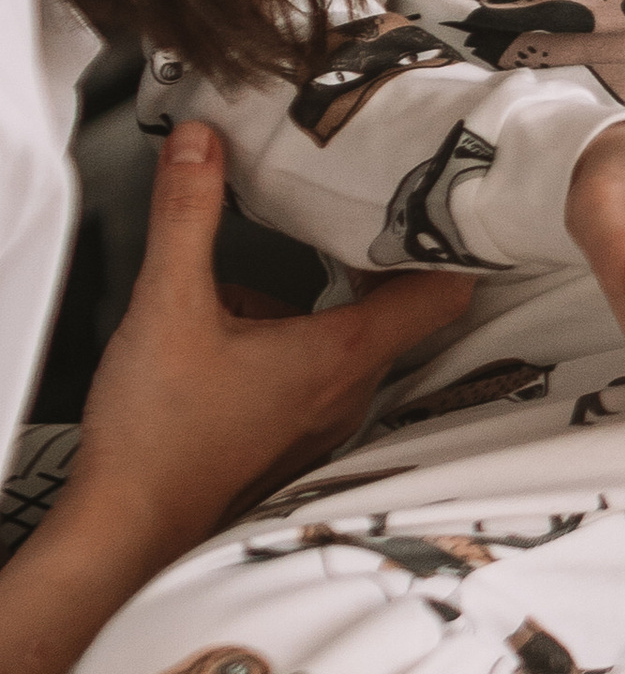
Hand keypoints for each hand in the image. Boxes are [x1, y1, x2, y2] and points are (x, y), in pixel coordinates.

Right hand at [72, 120, 475, 552]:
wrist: (126, 528)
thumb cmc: (157, 439)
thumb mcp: (167, 306)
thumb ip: (187, 216)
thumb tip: (200, 145)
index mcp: (341, 356)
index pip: (442, 293)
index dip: (449, 243)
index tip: (443, 200)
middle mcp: (347, 392)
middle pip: (395, 307)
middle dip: (376, 255)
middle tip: (361, 204)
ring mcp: (321, 418)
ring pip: (344, 336)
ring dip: (319, 296)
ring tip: (280, 256)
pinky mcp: (290, 433)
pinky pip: (310, 368)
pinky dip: (285, 336)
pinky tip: (230, 326)